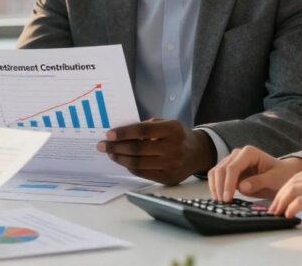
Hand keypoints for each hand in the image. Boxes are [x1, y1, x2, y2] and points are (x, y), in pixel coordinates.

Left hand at [96, 118, 214, 184]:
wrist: (198, 153)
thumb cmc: (177, 135)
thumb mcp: (166, 123)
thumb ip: (146, 127)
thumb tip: (120, 134)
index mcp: (173, 130)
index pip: (143, 131)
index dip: (124, 133)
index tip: (109, 134)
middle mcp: (173, 148)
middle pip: (138, 149)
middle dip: (116, 147)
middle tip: (102, 145)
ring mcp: (172, 165)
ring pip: (138, 163)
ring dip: (120, 158)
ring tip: (110, 153)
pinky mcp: (169, 178)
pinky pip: (142, 173)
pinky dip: (129, 166)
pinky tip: (123, 160)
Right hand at [208, 145, 301, 201]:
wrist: (282, 176)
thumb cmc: (281, 175)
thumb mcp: (275, 179)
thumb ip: (259, 181)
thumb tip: (242, 187)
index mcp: (249, 153)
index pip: (233, 167)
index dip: (228, 183)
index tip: (228, 198)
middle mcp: (238, 155)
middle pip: (221, 169)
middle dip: (219, 186)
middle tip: (222, 202)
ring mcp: (232, 162)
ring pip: (216, 172)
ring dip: (215, 187)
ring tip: (220, 201)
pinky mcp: (229, 172)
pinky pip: (217, 178)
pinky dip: (216, 187)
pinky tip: (219, 198)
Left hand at [269, 163, 301, 229]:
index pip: (300, 175)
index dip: (286, 188)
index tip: (280, 199)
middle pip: (293, 181)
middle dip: (280, 195)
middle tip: (273, 208)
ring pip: (293, 189)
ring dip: (282, 202)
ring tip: (277, 213)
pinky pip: (301, 201)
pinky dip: (291, 208)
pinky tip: (288, 215)